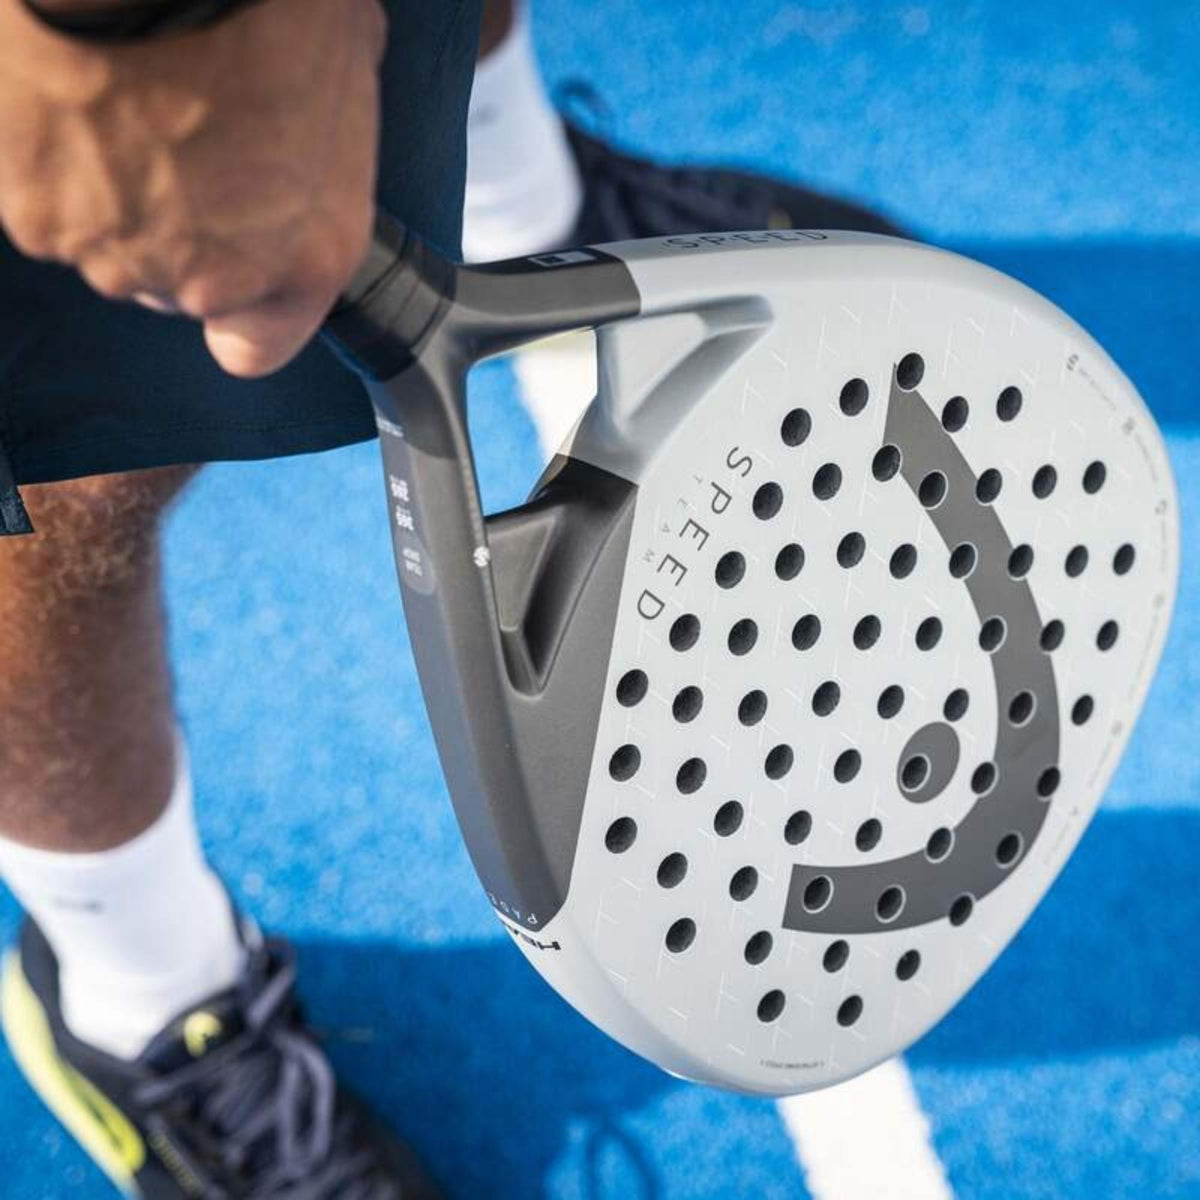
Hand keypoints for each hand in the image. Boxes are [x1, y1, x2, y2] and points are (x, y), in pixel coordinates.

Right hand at [0, 0, 386, 376]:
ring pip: (110, 245)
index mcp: (305, 260)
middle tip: (182, 136)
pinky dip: (54, 157)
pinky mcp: (35, 215)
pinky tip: (76, 91)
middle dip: (180, 226)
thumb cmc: (266, 3)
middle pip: (176, 288)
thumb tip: (312, 130)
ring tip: (125, 101)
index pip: (258, 347)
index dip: (248, 308)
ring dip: (115, 192)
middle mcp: (208, 279)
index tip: (239, 260)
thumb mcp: (346, 75)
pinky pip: (48, 201)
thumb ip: (327, 147)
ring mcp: (115, 255)